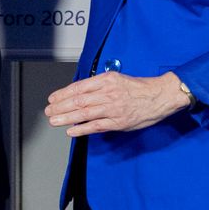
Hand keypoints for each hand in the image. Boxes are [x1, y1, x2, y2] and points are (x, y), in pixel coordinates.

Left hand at [44, 71, 191, 136]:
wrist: (160, 96)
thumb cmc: (138, 88)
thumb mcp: (116, 79)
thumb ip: (99, 85)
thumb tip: (80, 94)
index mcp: (106, 80)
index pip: (79, 87)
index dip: (63, 93)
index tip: (53, 98)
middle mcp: (108, 93)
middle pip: (78, 100)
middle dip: (60, 106)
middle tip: (48, 110)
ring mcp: (113, 108)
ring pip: (84, 113)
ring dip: (66, 117)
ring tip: (54, 120)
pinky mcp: (119, 122)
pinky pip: (97, 126)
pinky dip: (82, 128)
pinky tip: (71, 131)